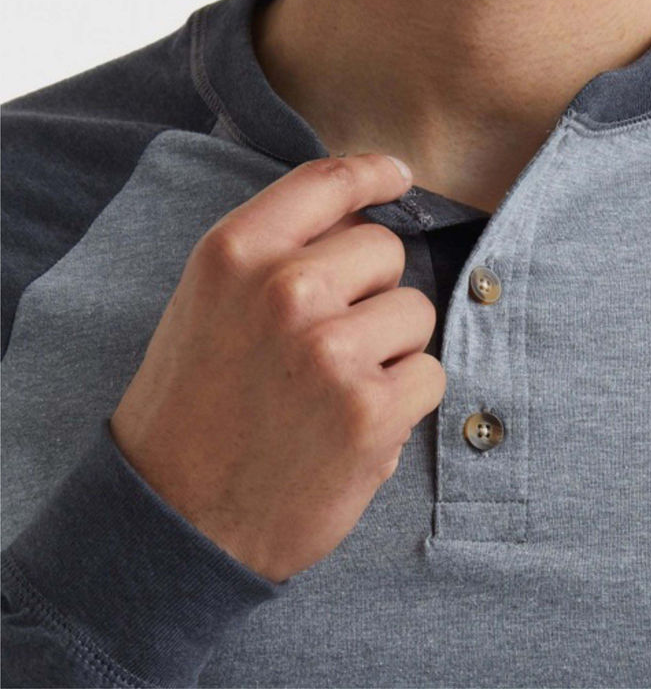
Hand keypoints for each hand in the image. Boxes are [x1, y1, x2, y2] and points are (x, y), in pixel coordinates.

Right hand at [110, 153, 444, 582]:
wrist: (175, 520)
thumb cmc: (196, 406)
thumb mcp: (211, 303)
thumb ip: (278, 252)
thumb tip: (362, 215)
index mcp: (235, 253)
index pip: (327, 181)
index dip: (374, 174)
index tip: (398, 178)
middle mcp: (284, 289)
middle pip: (385, 249)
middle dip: (373, 291)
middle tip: (327, 343)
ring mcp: (330, 349)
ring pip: (416, 310)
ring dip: (391, 348)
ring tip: (335, 389)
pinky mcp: (370, 410)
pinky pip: (430, 373)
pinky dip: (405, 400)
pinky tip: (355, 426)